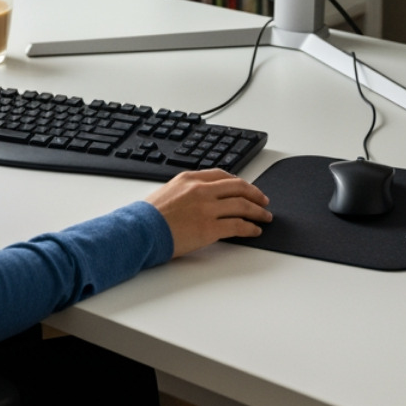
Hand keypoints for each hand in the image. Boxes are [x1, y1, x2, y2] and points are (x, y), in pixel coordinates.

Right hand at [144, 169, 271, 257]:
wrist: (139, 231)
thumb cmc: (148, 216)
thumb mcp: (167, 192)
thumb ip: (186, 191)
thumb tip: (202, 198)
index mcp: (190, 178)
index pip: (222, 175)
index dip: (239, 182)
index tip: (247, 188)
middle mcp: (201, 190)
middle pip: (238, 187)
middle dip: (255, 194)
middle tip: (264, 200)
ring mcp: (207, 208)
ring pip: (242, 205)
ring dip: (258, 211)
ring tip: (265, 217)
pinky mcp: (209, 228)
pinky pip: (237, 225)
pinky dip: (250, 227)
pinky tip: (255, 230)